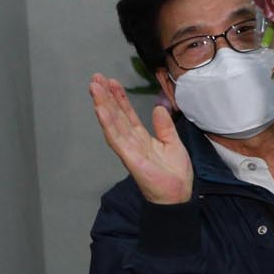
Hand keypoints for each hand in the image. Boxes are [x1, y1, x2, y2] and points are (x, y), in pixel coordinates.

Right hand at [88, 74, 192, 204]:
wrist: (178, 195)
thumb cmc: (175, 174)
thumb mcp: (173, 143)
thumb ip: (164, 126)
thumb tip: (158, 108)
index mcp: (142, 138)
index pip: (127, 114)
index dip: (119, 98)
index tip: (111, 82)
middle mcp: (131, 141)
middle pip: (116, 115)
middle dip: (106, 96)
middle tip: (96, 78)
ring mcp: (128, 149)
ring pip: (112, 123)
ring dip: (102, 105)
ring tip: (94, 88)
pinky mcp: (129, 158)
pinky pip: (116, 138)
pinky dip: (108, 123)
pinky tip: (101, 110)